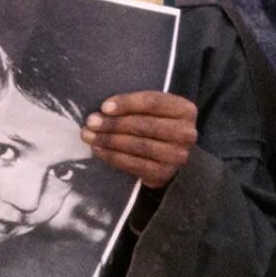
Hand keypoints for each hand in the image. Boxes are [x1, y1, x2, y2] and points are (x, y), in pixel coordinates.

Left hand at [82, 91, 198, 189]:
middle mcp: (186, 133)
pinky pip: (134, 164)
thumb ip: (137, 105)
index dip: (127, 103)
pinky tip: (99, 150)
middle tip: (91, 121)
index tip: (104, 106)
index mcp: (185, 110)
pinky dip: (113, 157)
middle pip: (144, 125)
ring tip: (89, 135)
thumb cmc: (157, 125)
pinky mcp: (164, 174)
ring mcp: (176, 156)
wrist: (170, 156)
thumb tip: (104, 110)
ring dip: (109, 140)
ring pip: (138, 145)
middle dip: (113, 123)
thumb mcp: (156, 109)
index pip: (153, 102)